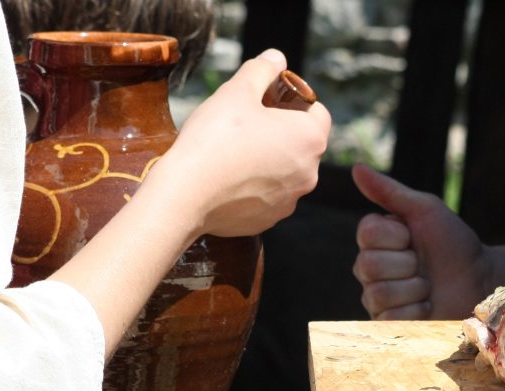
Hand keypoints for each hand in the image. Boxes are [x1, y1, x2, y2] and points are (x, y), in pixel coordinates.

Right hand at [144, 49, 331, 242]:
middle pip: (303, 143)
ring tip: (235, 151)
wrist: (186, 194)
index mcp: (310, 139)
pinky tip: (229, 177)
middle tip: (248, 123)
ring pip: (286, 170)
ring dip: (269, 159)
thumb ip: (262, 71)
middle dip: (281, 130)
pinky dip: (255, 185)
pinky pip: (269, 195)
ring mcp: (291, 199)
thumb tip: (276, 58)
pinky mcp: (271, 219)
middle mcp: (310, 173)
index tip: (269, 100)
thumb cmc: (215, 138)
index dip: (296, 102)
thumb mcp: (237, 92)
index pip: (318, 113)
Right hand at [351, 164, 503, 319]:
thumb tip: (356, 168)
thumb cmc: (454, 242)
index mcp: (375, 239)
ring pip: (378, 293)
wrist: (480, 280)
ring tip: (428, 286)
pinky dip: (416, 311)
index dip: (397, 236)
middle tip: (424, 265)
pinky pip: (389, 317)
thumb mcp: (426, 211)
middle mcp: (370, 268)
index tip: (414, 237)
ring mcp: (377, 297)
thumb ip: (390, 192)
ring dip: (414, 288)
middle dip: (407, 264)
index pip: (366, 234)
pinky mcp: (389, 323)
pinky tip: (427, 305)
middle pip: (368, 266)